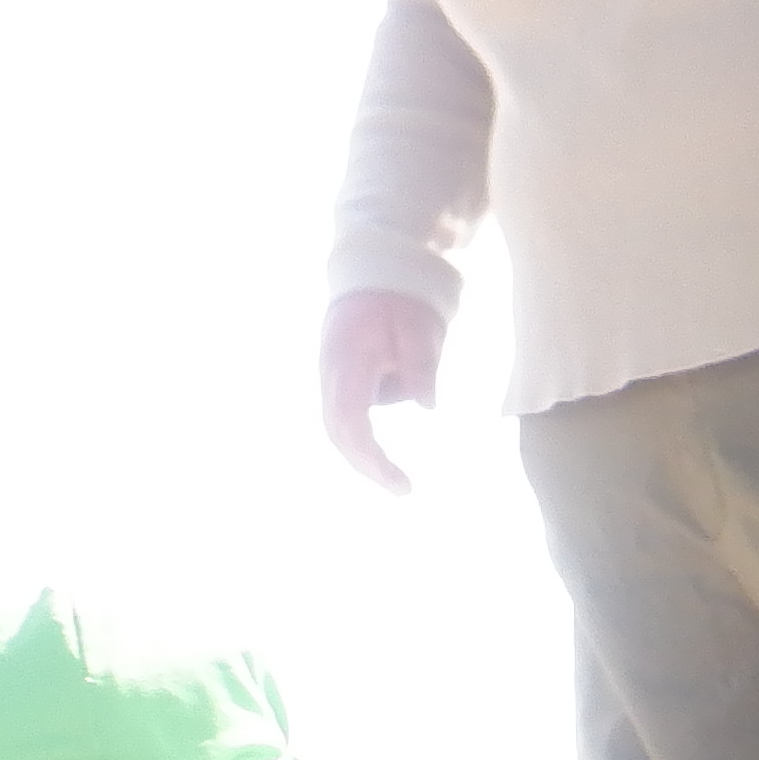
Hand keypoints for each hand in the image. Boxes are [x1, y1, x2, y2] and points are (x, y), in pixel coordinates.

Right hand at [318, 289, 445, 492]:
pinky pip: (344, 415)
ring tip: (396, 476)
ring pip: (338, 427)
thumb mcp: (418, 327)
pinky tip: (383, 452)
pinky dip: (361, 437)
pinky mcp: (337, 377)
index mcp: (349, 363)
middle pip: (339, 433)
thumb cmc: (399, 298)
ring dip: (363, 454)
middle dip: (366, 466)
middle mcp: (331, 373)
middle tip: (401, 489)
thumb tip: (428, 405)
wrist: (374, 270)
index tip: (400, 483)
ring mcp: (330, 375)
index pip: (353, 424)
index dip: (373, 459)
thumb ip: (421, 365)